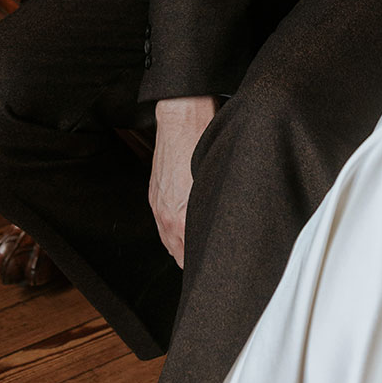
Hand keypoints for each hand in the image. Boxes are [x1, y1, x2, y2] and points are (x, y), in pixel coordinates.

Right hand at [149, 95, 216, 266]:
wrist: (183, 116)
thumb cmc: (206, 141)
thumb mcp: (218, 179)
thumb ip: (217, 208)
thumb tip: (227, 226)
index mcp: (183, 215)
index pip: (191, 256)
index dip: (205, 262)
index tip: (217, 266)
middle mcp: (167, 214)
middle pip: (179, 253)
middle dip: (193, 260)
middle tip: (211, 263)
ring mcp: (158, 203)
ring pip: (169, 241)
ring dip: (181, 248)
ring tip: (196, 254)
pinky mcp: (154, 193)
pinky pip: (161, 224)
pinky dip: (172, 233)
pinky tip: (183, 233)